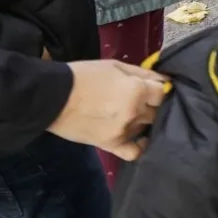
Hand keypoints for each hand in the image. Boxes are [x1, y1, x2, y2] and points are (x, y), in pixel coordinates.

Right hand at [48, 59, 167, 159]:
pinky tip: (139, 137)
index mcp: (137, 91)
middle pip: (157, 111)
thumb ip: (144, 73)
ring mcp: (124, 132)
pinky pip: (135, 152)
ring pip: (147, 127)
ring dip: (144, 120)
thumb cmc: (84, 76)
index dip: (160, 89)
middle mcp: (134, 113)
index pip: (163, 93)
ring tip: (132, 113)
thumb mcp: (116, 66)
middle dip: (152, 104)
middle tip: (141, 99)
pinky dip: (141, 146)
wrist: (52, 97)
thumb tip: (165, 80)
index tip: (152, 87)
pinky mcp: (111, 145)